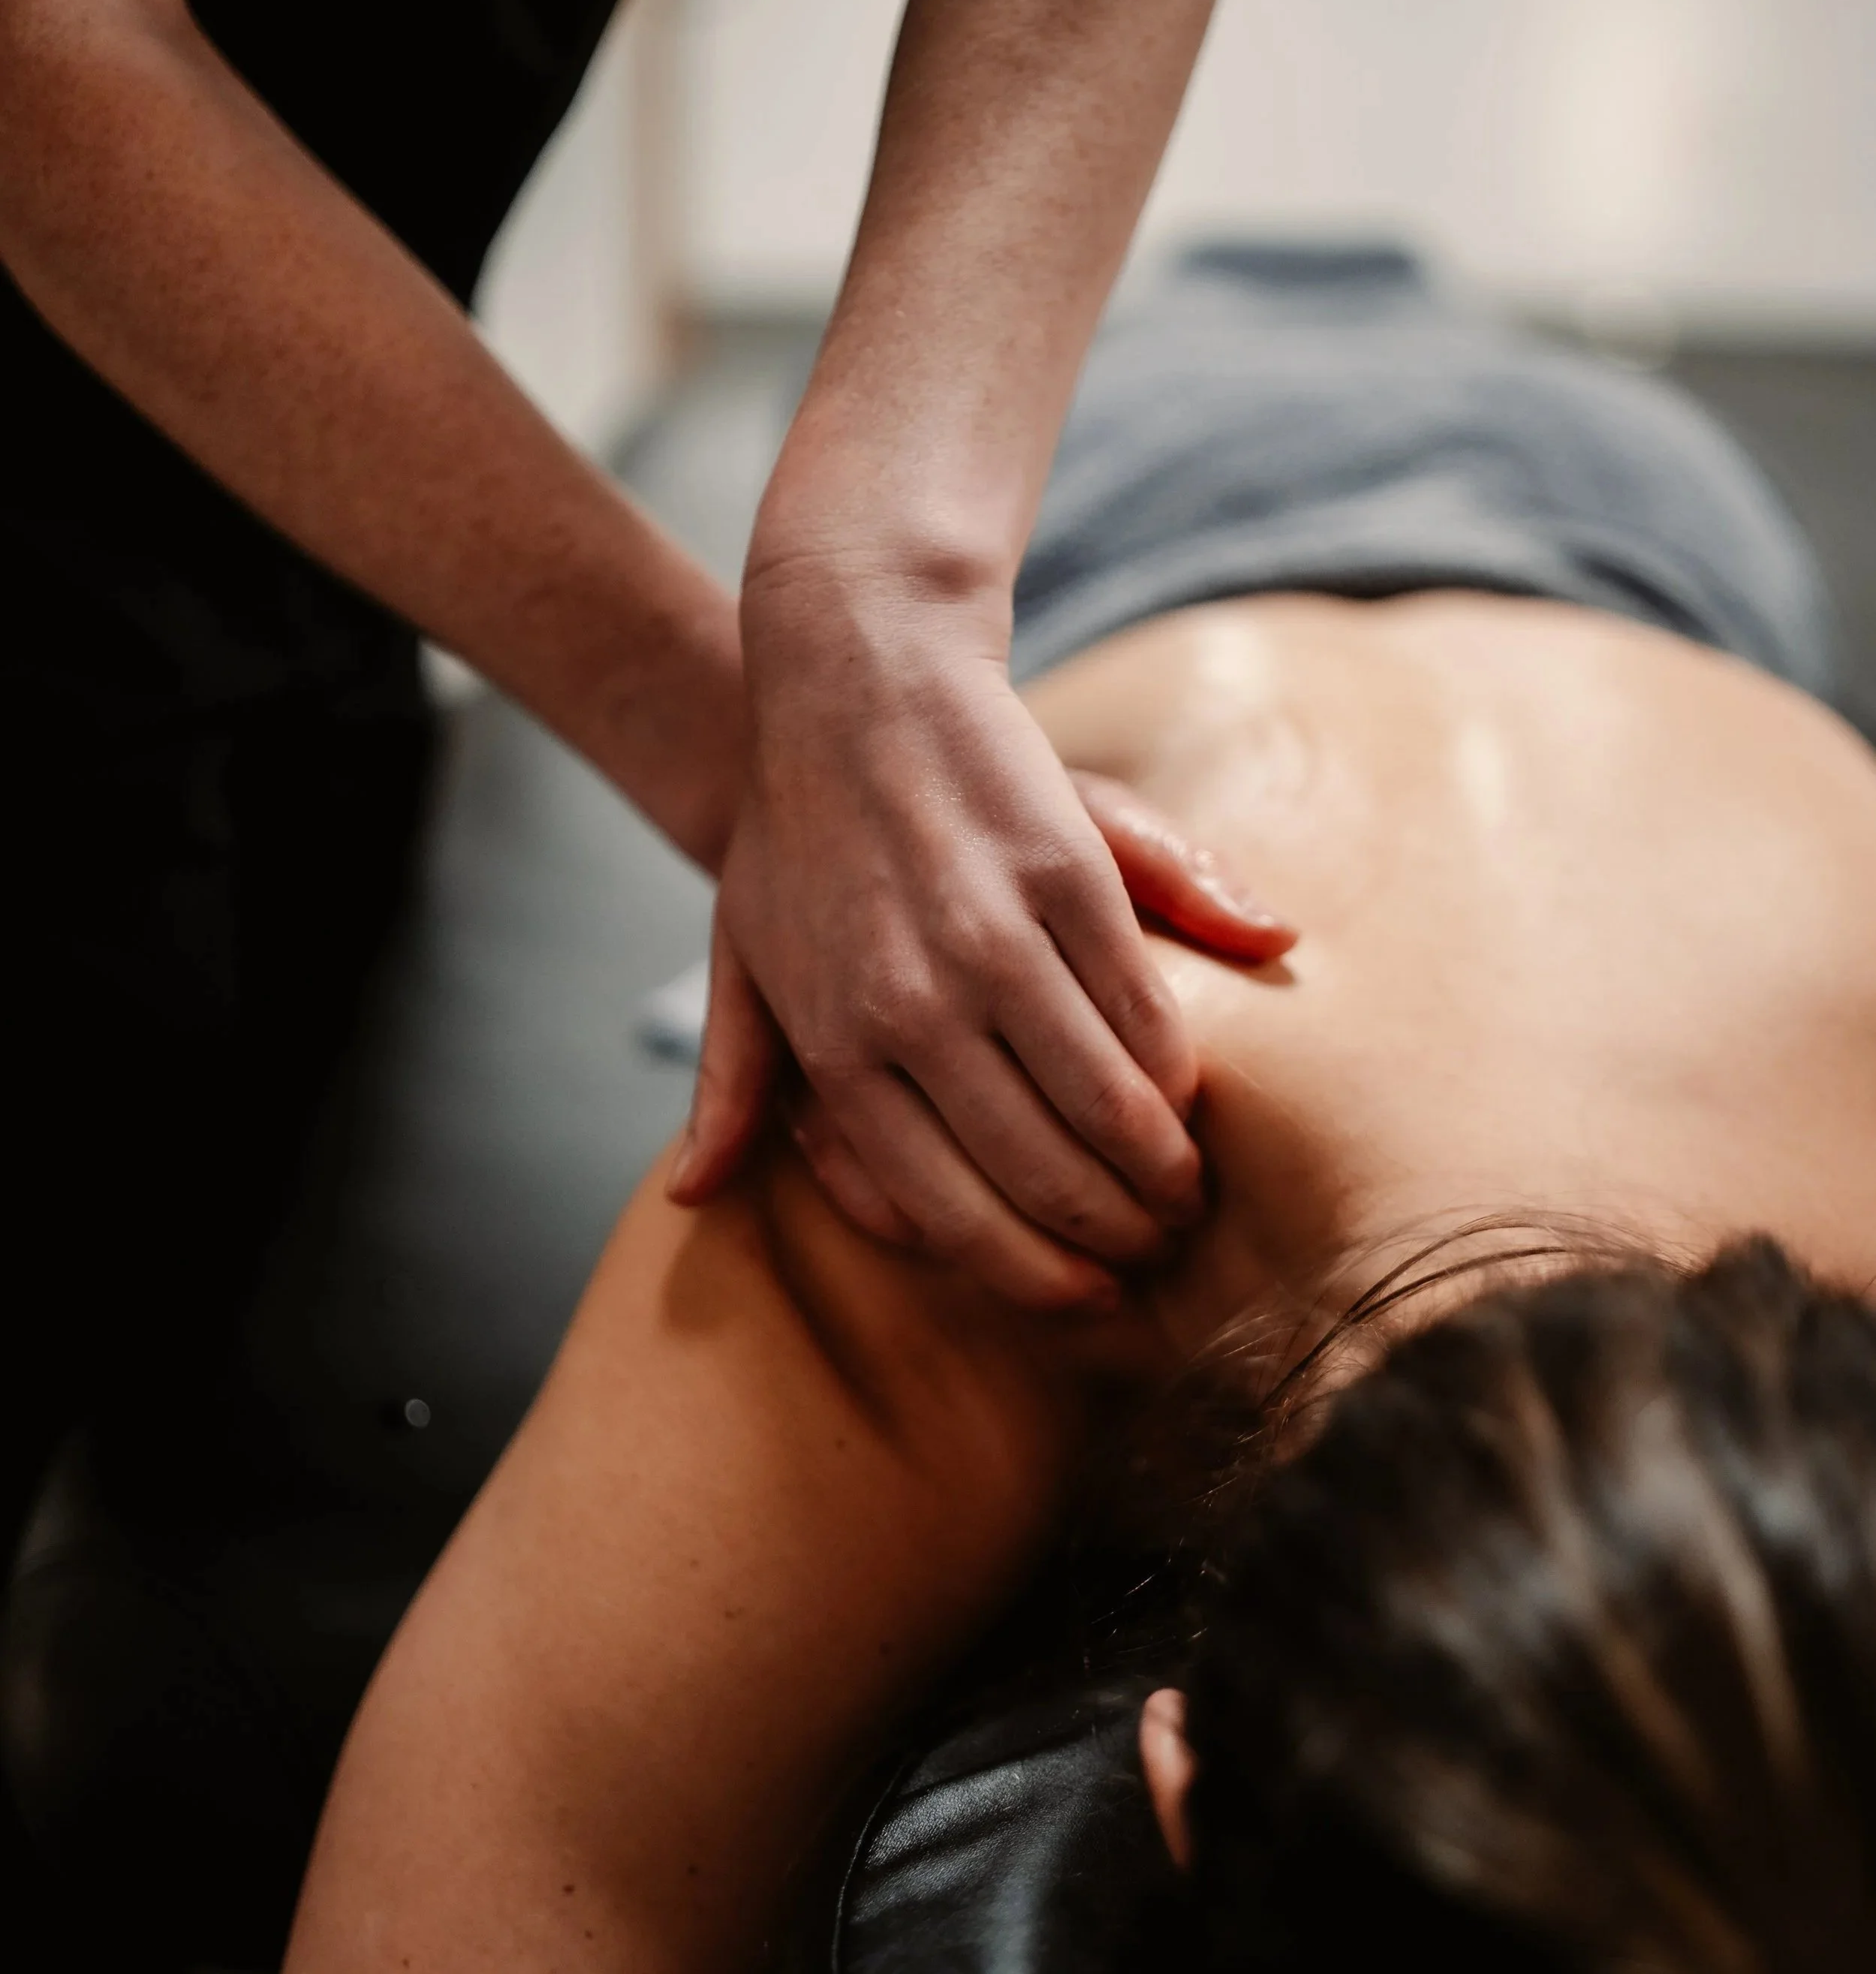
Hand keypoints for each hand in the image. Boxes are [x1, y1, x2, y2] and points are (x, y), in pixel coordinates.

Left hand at [667, 588, 1293, 1307]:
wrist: (851, 678)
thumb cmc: (794, 834)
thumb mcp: (739, 956)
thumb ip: (734, 1083)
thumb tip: (697, 1195)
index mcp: (838, 1043)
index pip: (944, 1206)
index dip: (1029, 1269)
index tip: (1083, 1296)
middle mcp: (915, 1006)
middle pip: (1036, 1170)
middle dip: (1109, 1233)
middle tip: (1153, 1249)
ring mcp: (994, 939)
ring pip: (1103, 1101)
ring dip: (1159, 1165)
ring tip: (1185, 1189)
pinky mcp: (1065, 875)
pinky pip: (1139, 1006)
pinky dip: (1174, 1065)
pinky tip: (1190, 1093)